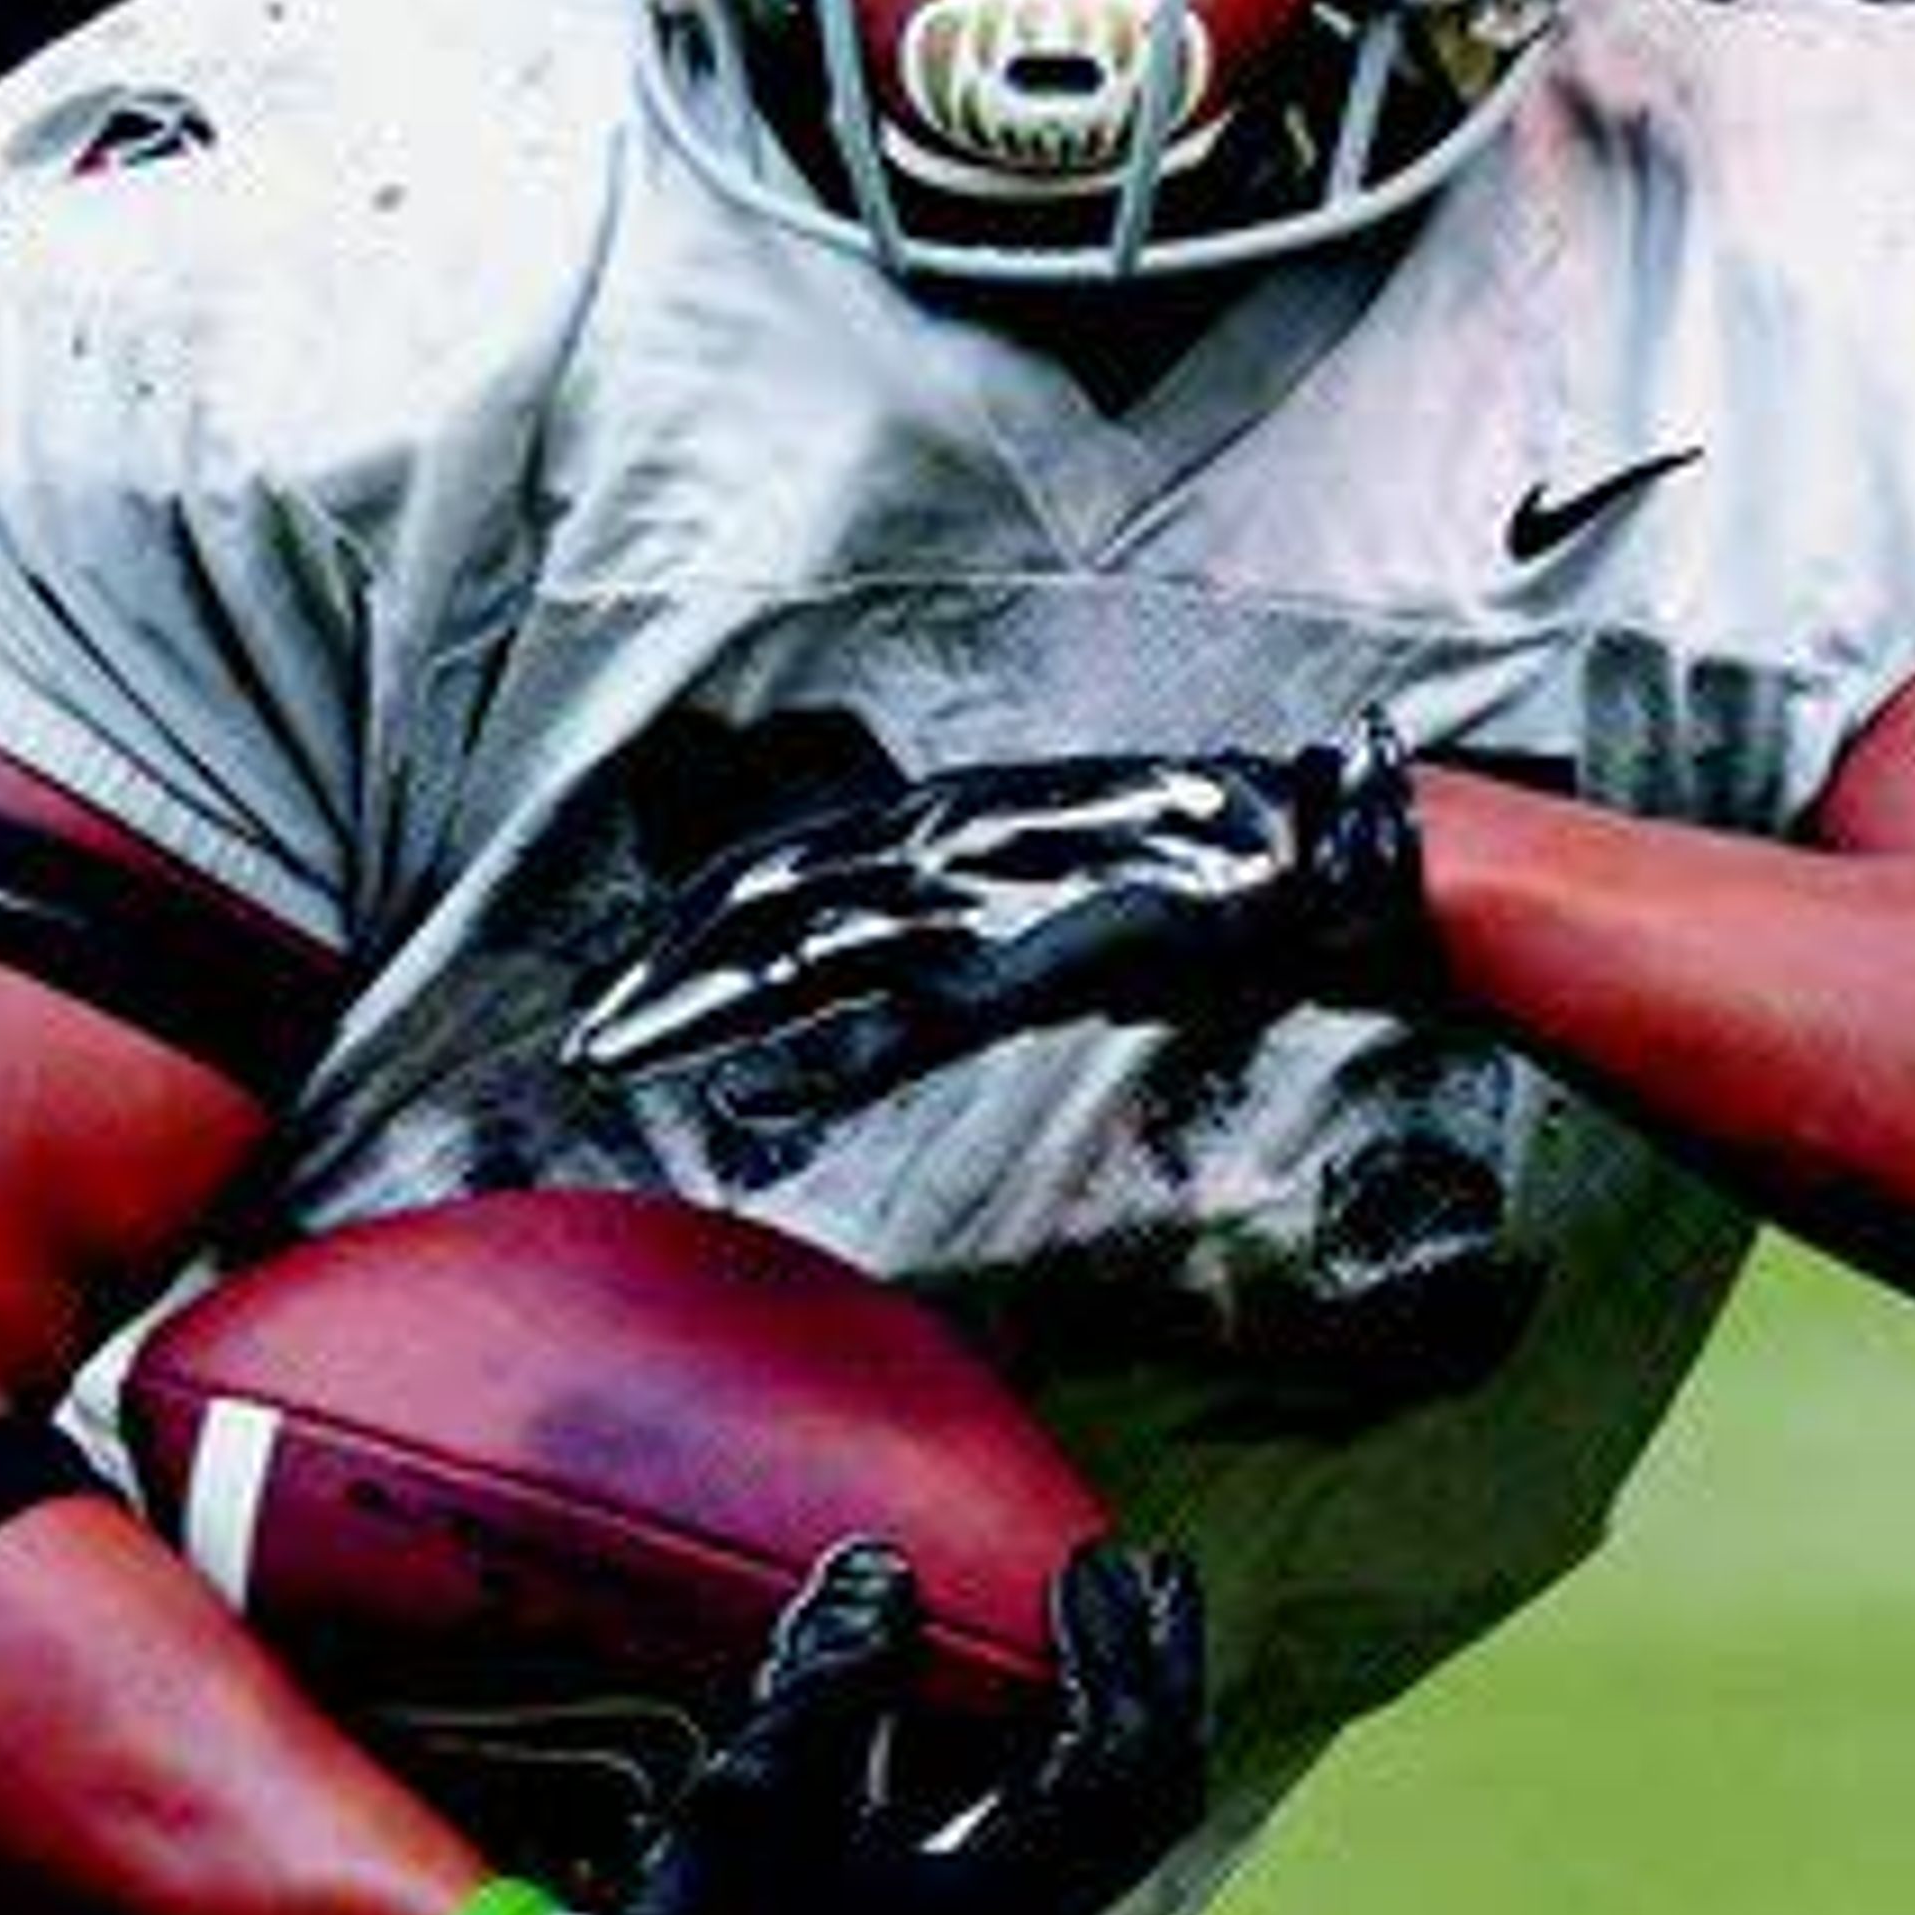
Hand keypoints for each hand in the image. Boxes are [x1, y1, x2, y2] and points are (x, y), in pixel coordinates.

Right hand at [563, 1530, 1206, 1914]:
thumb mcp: (755, 1811)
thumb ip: (828, 1691)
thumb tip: (881, 1574)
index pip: (1116, 1771)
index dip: (1122, 1656)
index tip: (1092, 1569)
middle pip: (1139, 1801)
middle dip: (1153, 1680)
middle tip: (1149, 1578)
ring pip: (1094, 1824)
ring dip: (1104, 1716)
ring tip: (1097, 1621)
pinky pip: (1032, 1838)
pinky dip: (1039, 1755)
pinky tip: (994, 1702)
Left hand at [565, 716, 1426, 1116]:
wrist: (1325, 871)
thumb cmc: (1201, 897)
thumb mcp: (1055, 929)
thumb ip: (964, 966)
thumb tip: (872, 1023)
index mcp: (948, 822)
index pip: (784, 863)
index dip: (696, 923)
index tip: (628, 989)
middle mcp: (951, 840)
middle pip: (768, 897)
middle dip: (666, 972)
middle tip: (588, 1042)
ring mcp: (991, 892)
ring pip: (815, 947)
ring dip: (707, 1006)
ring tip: (623, 1055)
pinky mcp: (1037, 954)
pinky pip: (911, 1014)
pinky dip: (830, 1059)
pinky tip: (758, 1092)